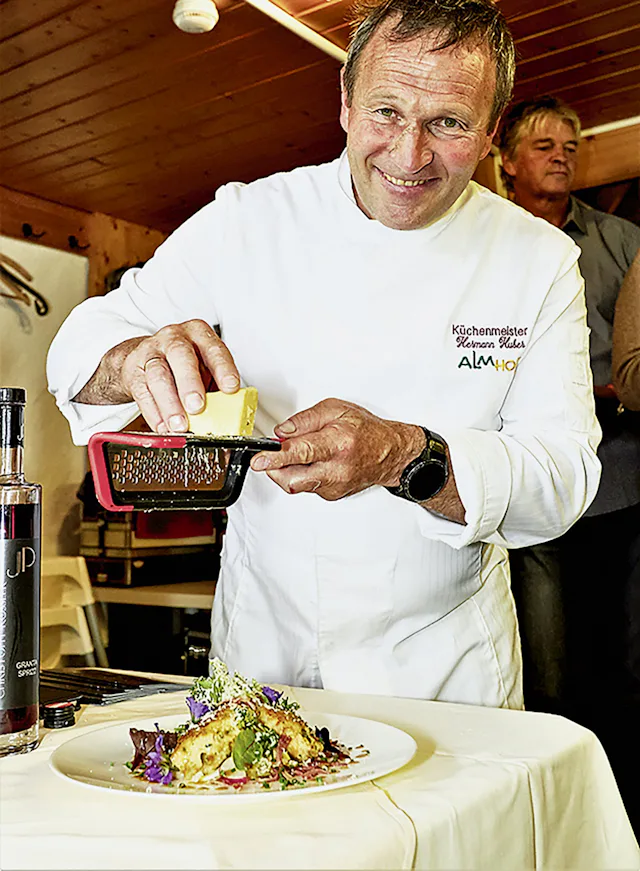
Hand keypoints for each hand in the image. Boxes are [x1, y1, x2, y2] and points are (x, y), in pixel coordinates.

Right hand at [117, 320, 238, 432]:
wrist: (142, 358)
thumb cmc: (182, 365)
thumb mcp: (204, 368)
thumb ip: (215, 386)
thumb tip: (228, 413)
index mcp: (198, 334)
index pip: (213, 348)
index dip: (223, 368)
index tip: (231, 388)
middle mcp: (174, 338)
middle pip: (180, 356)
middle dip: (190, 383)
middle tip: (197, 407)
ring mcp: (150, 352)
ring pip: (158, 376)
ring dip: (170, 404)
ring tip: (179, 425)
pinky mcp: (133, 370)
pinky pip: (142, 392)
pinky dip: (154, 413)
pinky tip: (163, 426)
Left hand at [250, 398, 424, 500]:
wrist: (390, 453)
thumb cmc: (366, 430)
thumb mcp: (336, 410)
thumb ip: (305, 419)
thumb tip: (281, 432)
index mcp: (338, 443)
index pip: (301, 452)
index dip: (276, 457)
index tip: (259, 460)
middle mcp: (337, 468)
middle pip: (293, 479)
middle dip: (274, 468)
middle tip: (267, 457)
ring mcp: (335, 485)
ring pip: (296, 485)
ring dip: (287, 471)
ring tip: (295, 455)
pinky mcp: (332, 495)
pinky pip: (306, 487)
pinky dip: (301, 475)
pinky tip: (312, 463)